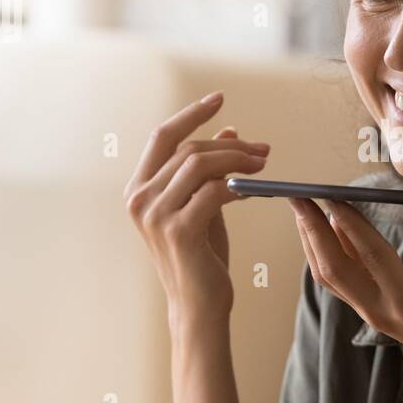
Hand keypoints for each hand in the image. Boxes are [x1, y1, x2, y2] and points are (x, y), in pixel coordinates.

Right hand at [124, 91, 269, 325]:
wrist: (199, 304)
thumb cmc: (202, 256)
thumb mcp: (203, 204)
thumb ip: (209, 169)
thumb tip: (228, 130)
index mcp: (138, 189)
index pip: (162, 136)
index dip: (191, 113)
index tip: (219, 98)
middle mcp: (139, 199)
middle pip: (189, 149)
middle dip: (231, 145)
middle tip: (263, 150)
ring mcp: (155, 215)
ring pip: (200, 165)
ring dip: (238, 160)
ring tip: (263, 166)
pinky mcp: (178, 231)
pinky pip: (213, 192)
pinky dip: (237, 186)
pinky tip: (252, 189)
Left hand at [288, 197, 402, 388]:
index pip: (370, 254)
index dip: (349, 223)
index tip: (332, 195)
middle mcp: (379, 308)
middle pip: (333, 267)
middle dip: (312, 230)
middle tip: (299, 197)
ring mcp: (369, 313)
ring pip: (328, 276)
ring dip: (312, 241)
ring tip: (303, 209)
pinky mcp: (368, 311)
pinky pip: (339, 281)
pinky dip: (326, 253)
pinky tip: (327, 231)